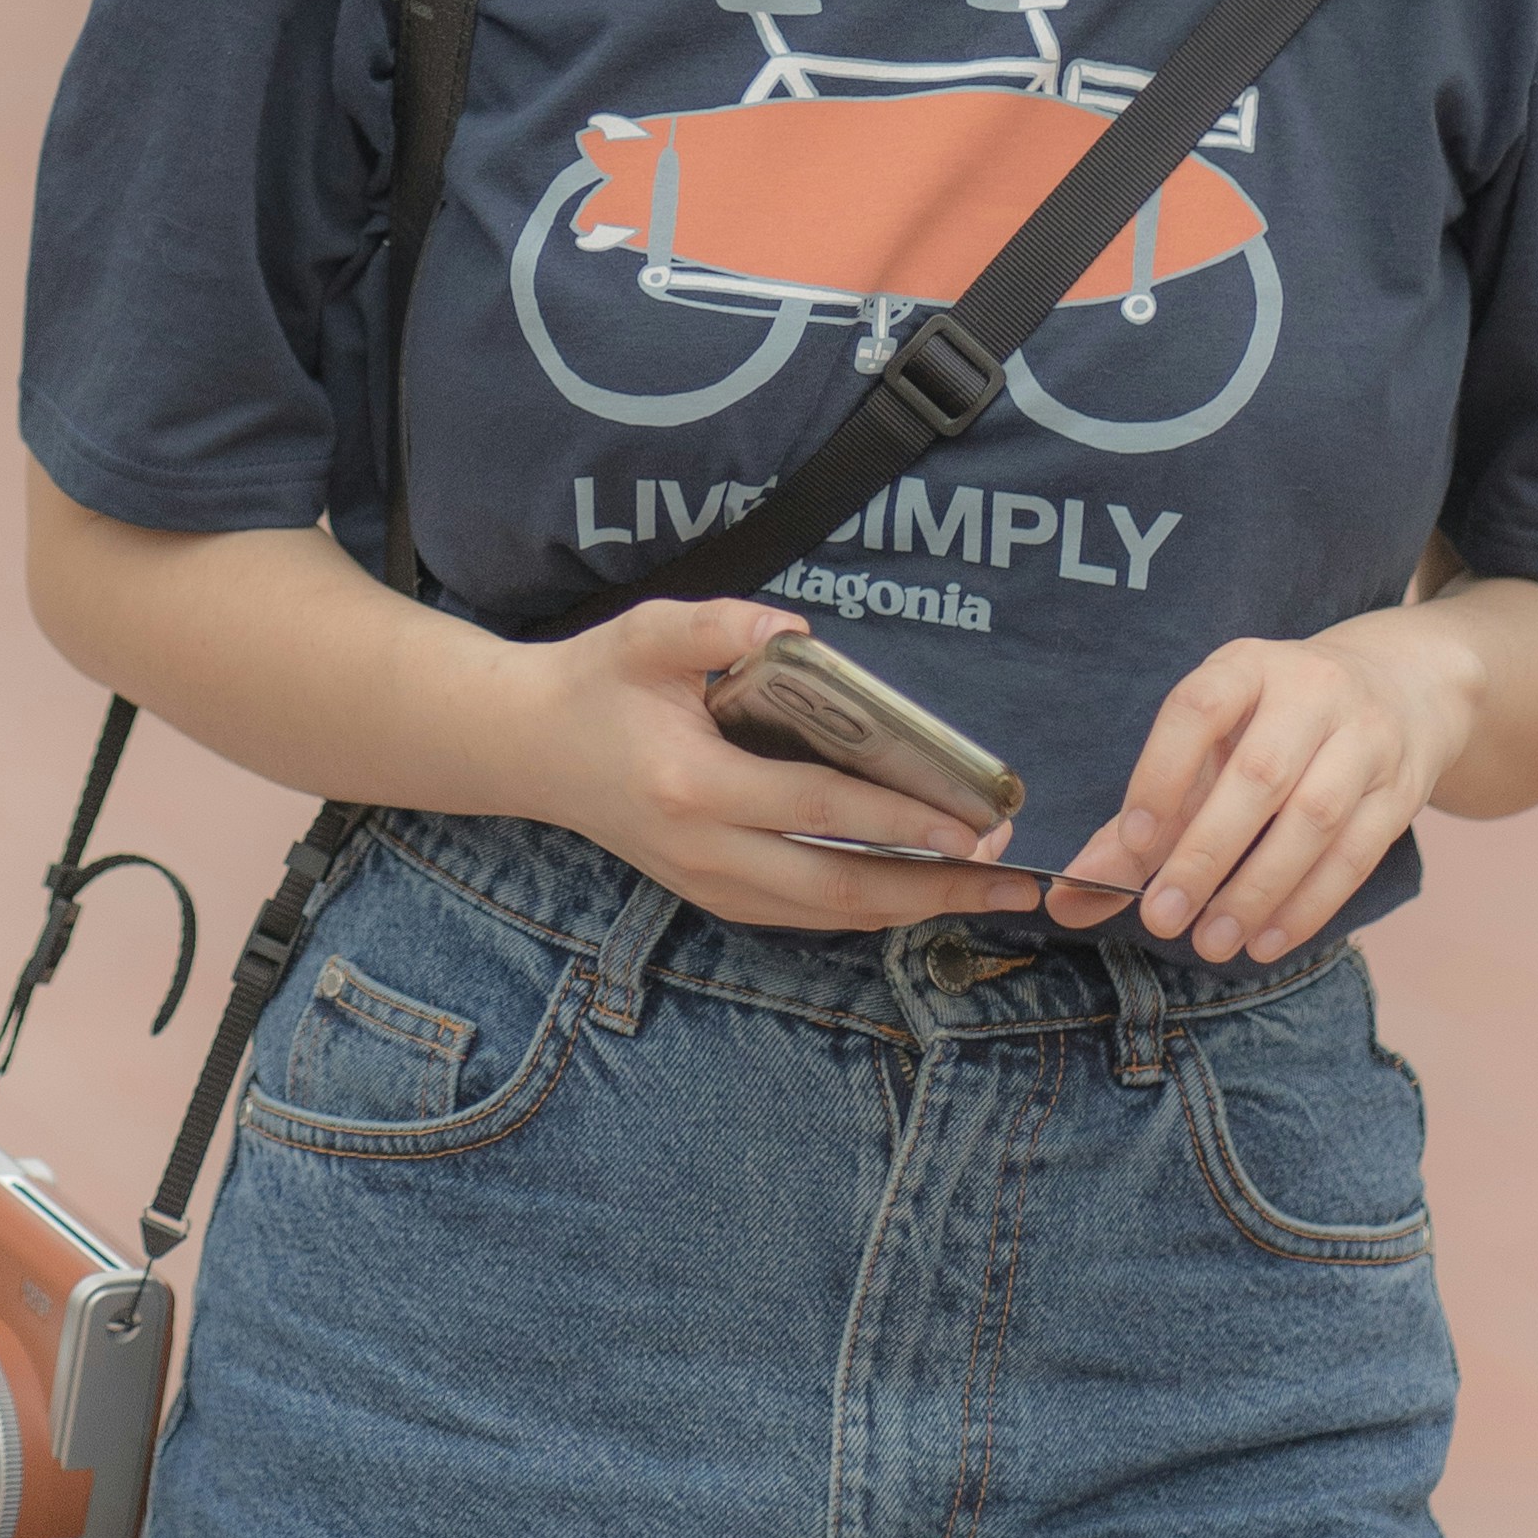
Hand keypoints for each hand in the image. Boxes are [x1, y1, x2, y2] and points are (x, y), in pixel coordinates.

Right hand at [515, 599, 1036, 938]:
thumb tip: (800, 627)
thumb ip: (720, 622)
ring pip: (828, 913)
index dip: (901, 818)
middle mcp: (707, 851)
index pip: (819, 807)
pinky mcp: (713, 895)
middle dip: (934, 885)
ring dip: (912, 904)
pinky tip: (918, 890)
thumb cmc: (598, 683)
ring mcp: (709, 885)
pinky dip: (867, 906)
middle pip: (840, 885)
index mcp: (696, 786)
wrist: (528, 749)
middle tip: (1009, 872)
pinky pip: (804, 914)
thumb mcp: (648, 633)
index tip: (971, 822)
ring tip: (986, 887)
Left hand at [1045, 606, 1485, 962]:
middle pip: (1260, 774)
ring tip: (1212, 941)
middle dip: (1207, 853)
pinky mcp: (1401, 789)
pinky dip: (1309, 905)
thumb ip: (1137, 825)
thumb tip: (1068, 897)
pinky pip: (1357, 854)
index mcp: (1247, 666)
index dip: (1163, 771)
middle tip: (1163, 918)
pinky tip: (1267, 940)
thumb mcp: (1208, 749)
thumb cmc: (1274, 727)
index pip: (1200, 707)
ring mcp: (1366, 736)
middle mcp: (1311, 690)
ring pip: (1314, 818)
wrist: (1401, 689)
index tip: (1132, 841)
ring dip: (1258, 889)